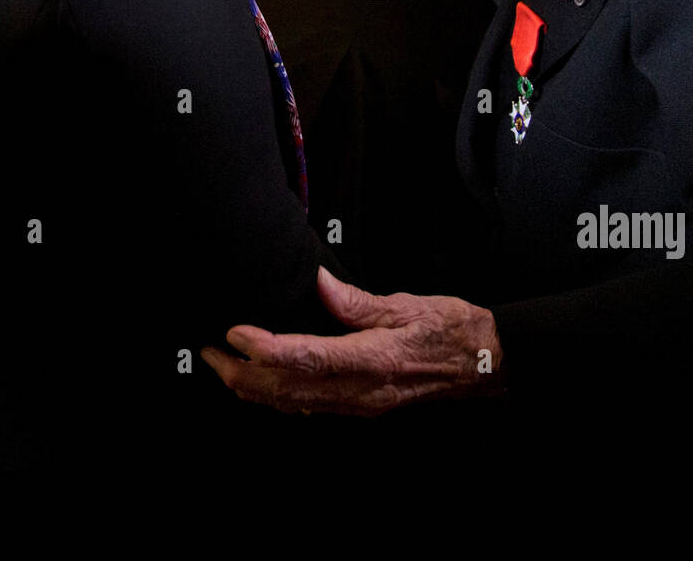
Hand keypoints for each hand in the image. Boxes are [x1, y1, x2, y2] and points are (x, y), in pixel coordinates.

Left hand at [201, 267, 503, 415]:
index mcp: (372, 360)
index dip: (265, 349)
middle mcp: (361, 390)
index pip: (306, 358)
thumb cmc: (452, 331)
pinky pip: (309, 406)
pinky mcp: (360, 405)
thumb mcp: (407, 305)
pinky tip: (261, 383)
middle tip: (209, 352)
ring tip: (222, 366)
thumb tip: (321, 285)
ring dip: (252, 389)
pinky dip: (276, 396)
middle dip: (241, 375)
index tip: (235, 333)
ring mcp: (359, 403)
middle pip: (287, 391)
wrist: (483, 364)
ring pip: (293, 404)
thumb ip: (358, 301)